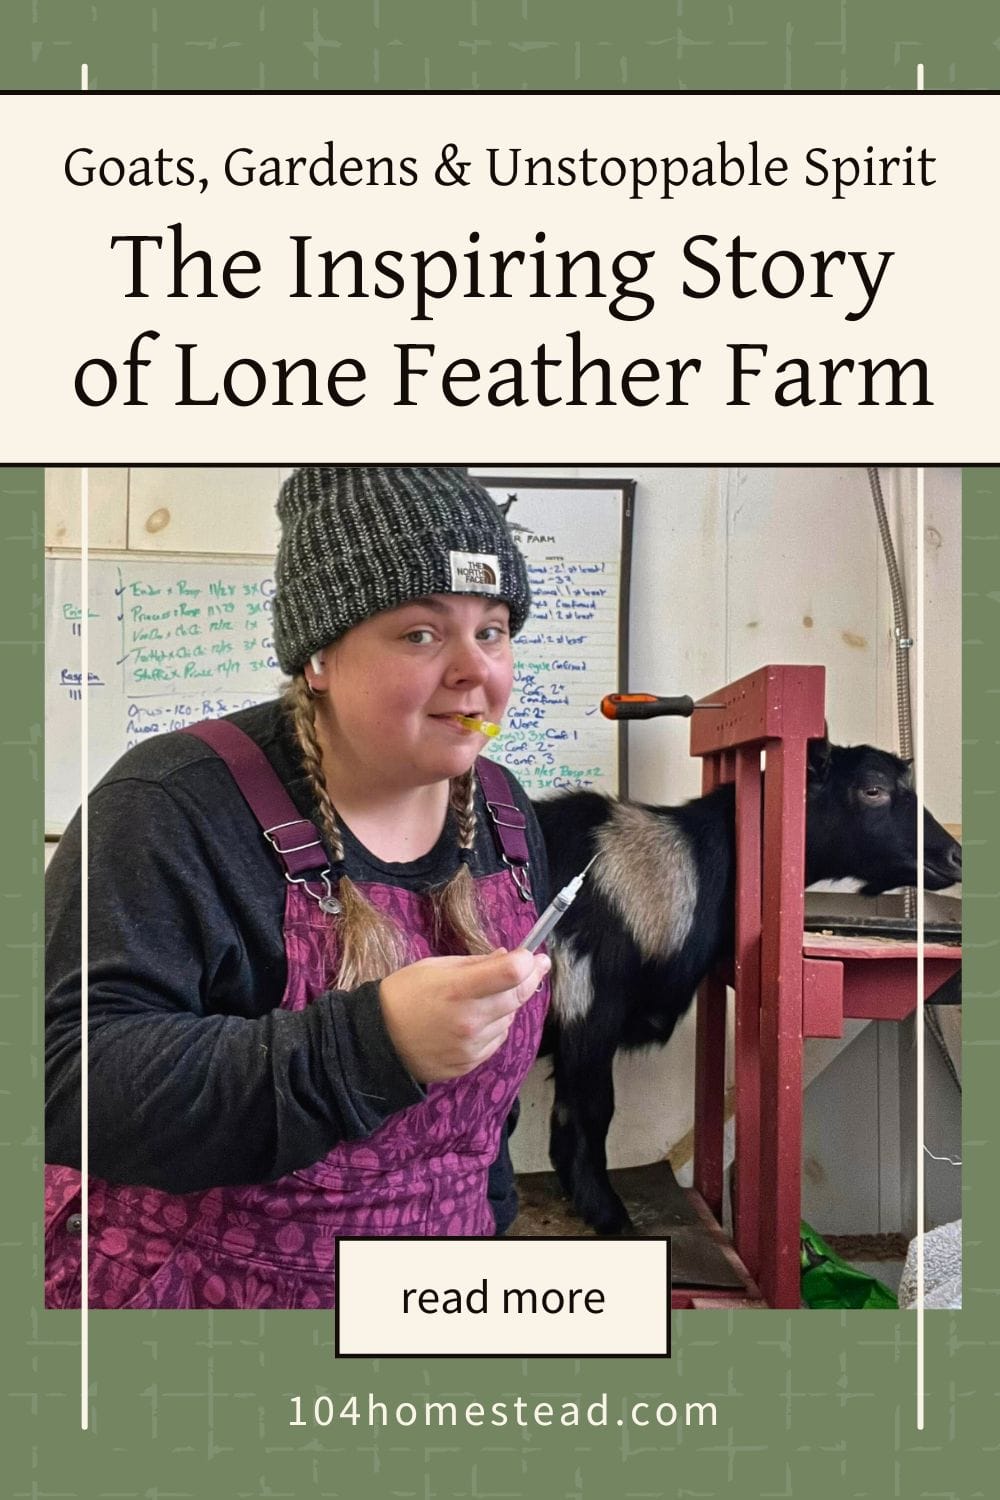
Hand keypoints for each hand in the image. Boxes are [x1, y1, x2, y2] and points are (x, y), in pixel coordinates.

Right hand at [378, 948, 549, 1083]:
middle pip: (518, 996)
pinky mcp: (470, 1063)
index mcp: (458, 989)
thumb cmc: (404, 995)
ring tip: (487, 997)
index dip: (528, 962)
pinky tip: (478, 1019)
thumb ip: (476, 963)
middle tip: (536, 967)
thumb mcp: (436, 967)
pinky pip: (497, 1039)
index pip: (511, 973)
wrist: (377, 1040)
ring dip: (508, 1005)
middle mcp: (470, 1020)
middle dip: (530, 979)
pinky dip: (495, 1026)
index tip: (533, 955)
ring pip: (509, 1019)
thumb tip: (509, 957)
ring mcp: (471, 1045)